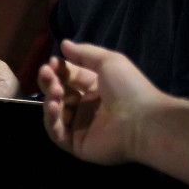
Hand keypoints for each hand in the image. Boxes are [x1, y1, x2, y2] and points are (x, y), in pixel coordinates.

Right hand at [38, 39, 160, 164]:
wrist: (142, 121)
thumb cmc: (128, 87)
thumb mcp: (109, 61)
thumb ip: (85, 53)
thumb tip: (63, 44)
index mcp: (96, 88)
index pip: (70, 78)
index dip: (58, 70)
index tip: (51, 62)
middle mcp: (88, 107)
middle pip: (60, 94)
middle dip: (50, 83)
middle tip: (45, 73)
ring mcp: (82, 127)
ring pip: (56, 114)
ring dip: (50, 101)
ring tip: (54, 93)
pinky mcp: (77, 145)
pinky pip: (57, 134)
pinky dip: (51, 121)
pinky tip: (53, 107)